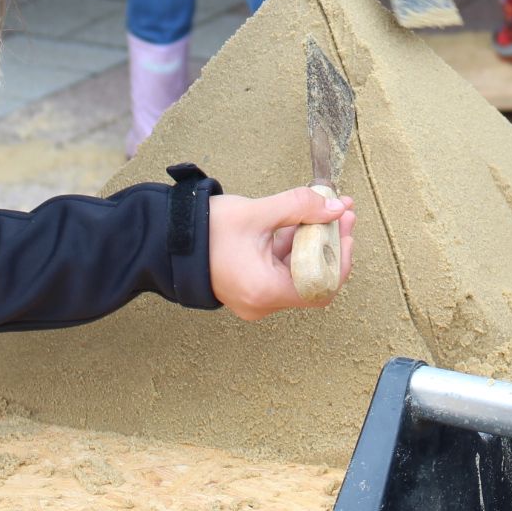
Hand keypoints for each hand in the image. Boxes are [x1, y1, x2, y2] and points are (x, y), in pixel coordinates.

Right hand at [207, 187, 355, 319]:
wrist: (166, 238)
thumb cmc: (205, 230)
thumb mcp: (257, 212)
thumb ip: (300, 207)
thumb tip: (335, 208)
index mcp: (265, 291)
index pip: (322, 285)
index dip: (340, 256)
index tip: (345, 227)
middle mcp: (262, 303)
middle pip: (313, 278)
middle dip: (329, 242)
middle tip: (341, 210)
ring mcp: (256, 298)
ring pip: (297, 272)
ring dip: (313, 241)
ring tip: (326, 208)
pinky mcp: (251, 288)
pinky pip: (281, 271)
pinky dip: (293, 247)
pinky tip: (302, 220)